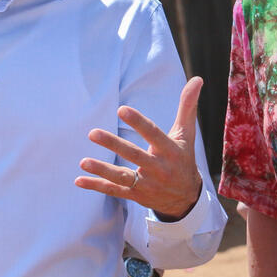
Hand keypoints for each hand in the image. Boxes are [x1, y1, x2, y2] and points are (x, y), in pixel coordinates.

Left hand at [75, 77, 203, 218]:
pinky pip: (114, 191)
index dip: (138, 123)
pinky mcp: (136, 195)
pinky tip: (79, 180)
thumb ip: (187, 107)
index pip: (153, 134)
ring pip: (122, 177)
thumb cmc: (183, 158)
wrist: (186, 198)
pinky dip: (96, 186)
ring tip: (83, 162)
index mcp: (170, 151)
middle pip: (134, 155)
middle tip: (93, 133)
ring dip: (102, 170)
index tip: (122, 110)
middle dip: (113, 145)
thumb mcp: (187, 134)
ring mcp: (146, 184)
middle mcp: (158, 169)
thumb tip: (197, 79)